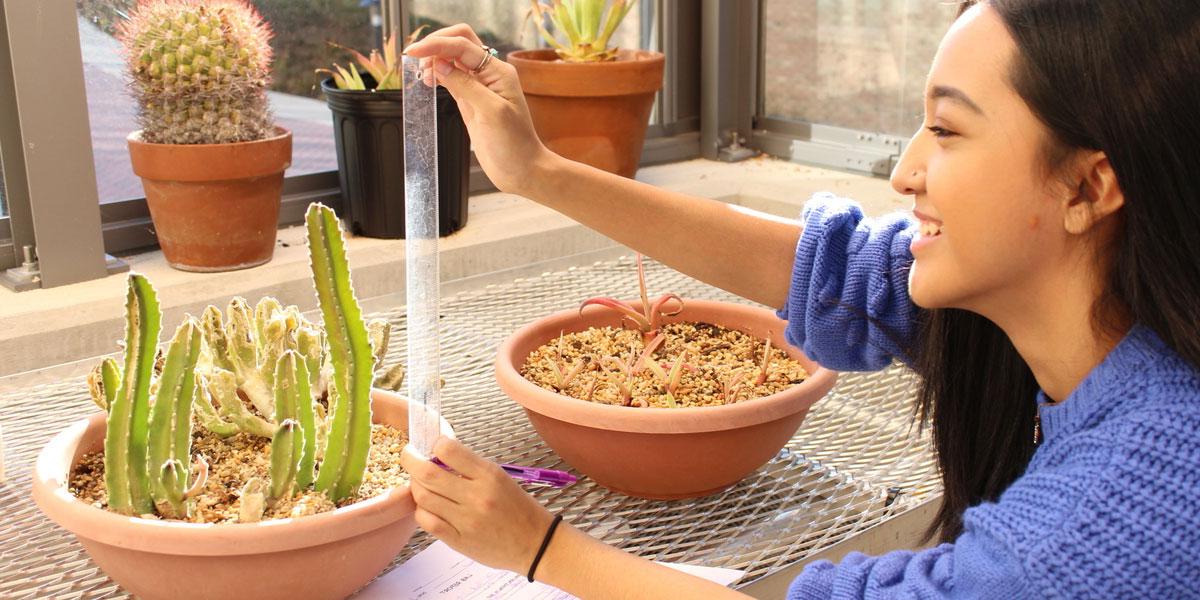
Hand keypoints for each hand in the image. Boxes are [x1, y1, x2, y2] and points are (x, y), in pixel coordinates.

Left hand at [401, 436, 555, 573]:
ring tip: (419, 484)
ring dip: (415, 486)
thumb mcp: (500, 479)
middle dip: (410, 460)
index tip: (430, 445)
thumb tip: (437, 455)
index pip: (449, 450)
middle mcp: (476, 496)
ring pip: (423, 497)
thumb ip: (470, 468)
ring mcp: (466, 520)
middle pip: (428, 473)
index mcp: (489, 475)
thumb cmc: (519, 509)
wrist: (536, 544)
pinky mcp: (459, 541)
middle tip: (408, 456)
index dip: (434, 444)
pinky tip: (427, 507)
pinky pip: (427, 521)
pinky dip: (421, 511)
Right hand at [404, 24, 555, 195]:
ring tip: (420, 73)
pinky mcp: (470, 101)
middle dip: (435, 45)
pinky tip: (427, 80)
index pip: (463, 45)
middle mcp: (489, 74)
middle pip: (458, 43)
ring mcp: (479, 87)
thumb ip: (466, 86)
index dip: (436, 44)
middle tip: (414, 57)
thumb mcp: (491, 112)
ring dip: (434, 59)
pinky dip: (437, 74)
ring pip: (452, 59)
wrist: (522, 170)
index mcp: (498, 71)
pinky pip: (451, 78)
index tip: (413, 52)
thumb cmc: (514, 144)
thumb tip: (439, 64)